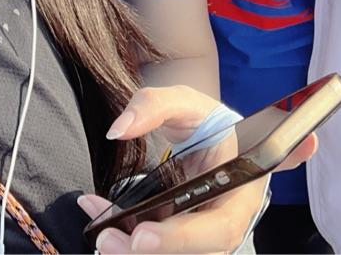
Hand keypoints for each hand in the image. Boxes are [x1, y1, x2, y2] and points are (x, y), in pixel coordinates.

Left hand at [78, 85, 316, 253]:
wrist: (209, 134)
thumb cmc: (205, 121)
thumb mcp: (185, 101)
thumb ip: (153, 105)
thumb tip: (119, 129)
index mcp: (240, 192)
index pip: (220, 227)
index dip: (182, 238)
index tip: (140, 236)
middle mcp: (226, 222)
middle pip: (196, 254)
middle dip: (150, 254)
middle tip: (107, 240)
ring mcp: (204, 236)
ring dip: (133, 253)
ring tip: (100, 234)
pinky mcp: (182, 240)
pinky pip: (158, 251)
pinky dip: (129, 244)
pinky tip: (102, 226)